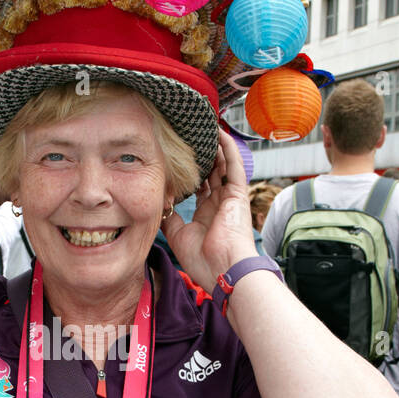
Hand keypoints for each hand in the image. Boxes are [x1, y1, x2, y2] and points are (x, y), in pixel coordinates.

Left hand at [162, 129, 257, 296]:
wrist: (223, 269)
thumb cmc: (203, 260)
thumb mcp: (178, 236)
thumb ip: (170, 218)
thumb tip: (160, 204)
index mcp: (206, 215)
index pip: (199, 188)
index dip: (191, 174)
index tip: (179, 160)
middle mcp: (219, 204)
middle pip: (212, 173)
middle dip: (203, 156)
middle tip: (191, 138)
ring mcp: (230, 197)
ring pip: (222, 165)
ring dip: (215, 147)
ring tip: (203, 128)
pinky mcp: (238, 193)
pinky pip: (234, 165)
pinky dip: (227, 148)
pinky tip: (219, 132)